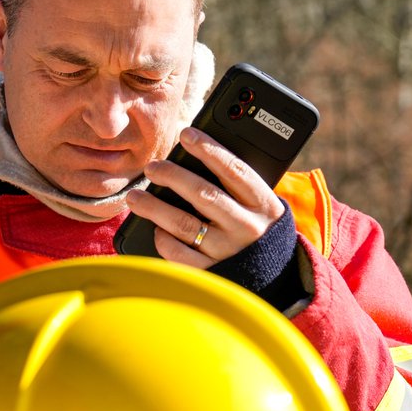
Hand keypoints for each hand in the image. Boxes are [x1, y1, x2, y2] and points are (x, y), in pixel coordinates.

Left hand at [125, 127, 283, 266]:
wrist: (276, 276)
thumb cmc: (259, 232)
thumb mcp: (260, 207)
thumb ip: (237, 187)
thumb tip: (197, 157)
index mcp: (262, 204)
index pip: (234, 170)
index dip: (209, 149)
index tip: (186, 134)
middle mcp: (246, 227)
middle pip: (203, 194)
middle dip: (172, 176)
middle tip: (152, 167)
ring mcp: (228, 251)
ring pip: (183, 224)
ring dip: (154, 207)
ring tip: (135, 197)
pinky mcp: (211, 272)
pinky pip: (178, 254)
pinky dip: (163, 239)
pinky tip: (156, 229)